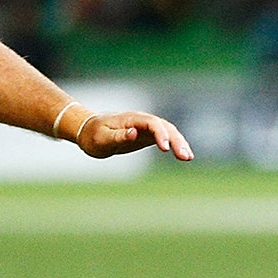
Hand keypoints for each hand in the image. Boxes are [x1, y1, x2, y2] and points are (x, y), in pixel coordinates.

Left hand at [75, 111, 193, 160]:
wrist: (89, 130)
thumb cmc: (93, 135)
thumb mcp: (102, 138)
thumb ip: (118, 136)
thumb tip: (134, 133)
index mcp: (132, 119)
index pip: (152, 124)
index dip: (161, 134)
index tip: (165, 149)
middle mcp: (143, 121)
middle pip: (166, 127)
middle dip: (177, 141)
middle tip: (185, 157)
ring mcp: (147, 128)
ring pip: (169, 132)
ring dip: (180, 143)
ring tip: (188, 158)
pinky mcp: (148, 135)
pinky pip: (167, 138)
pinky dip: (176, 146)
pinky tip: (185, 156)